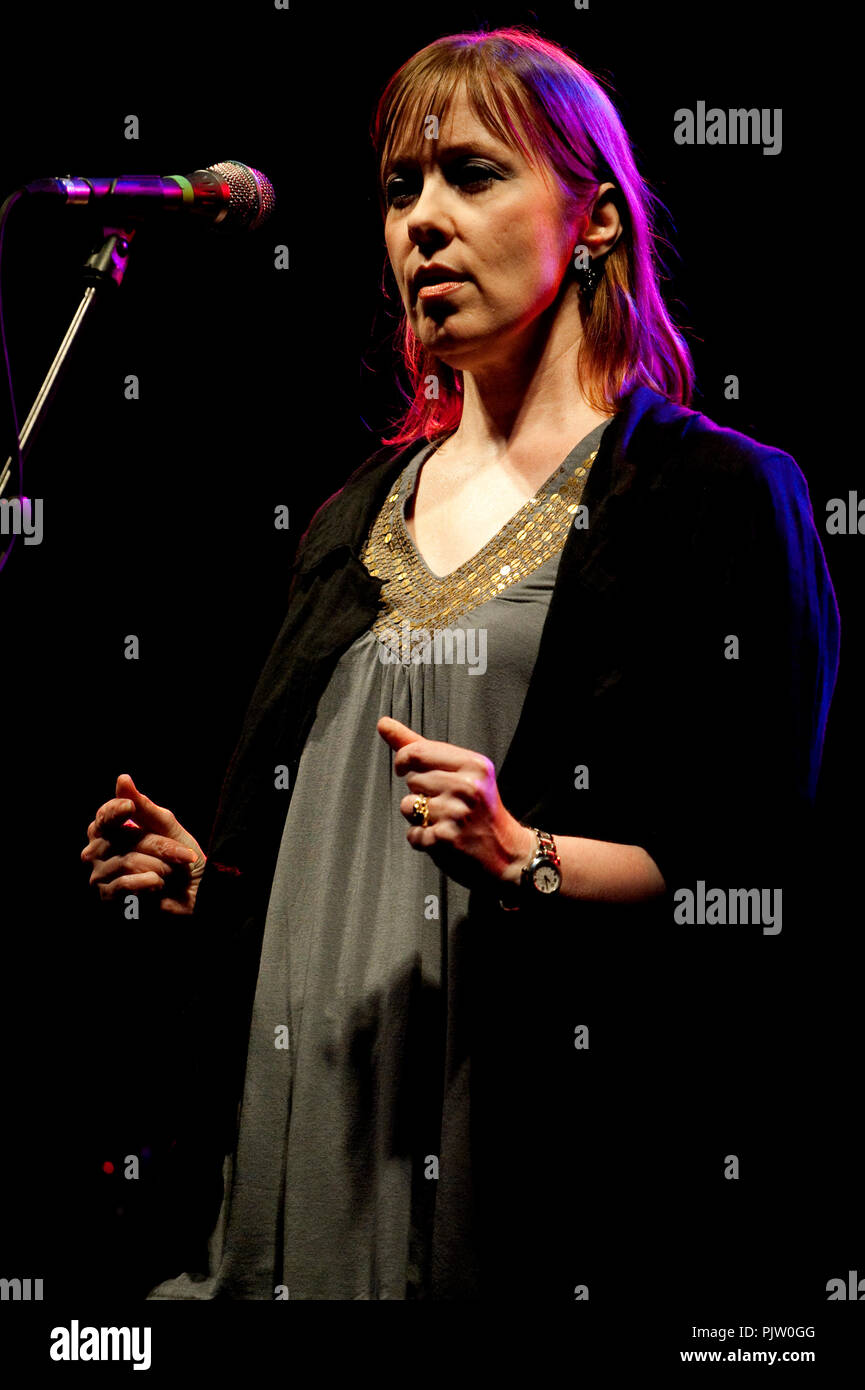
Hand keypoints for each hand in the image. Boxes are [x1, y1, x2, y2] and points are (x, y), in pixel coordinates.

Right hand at [80, 773, 205, 914]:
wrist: (196, 894)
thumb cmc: (180, 858)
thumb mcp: (167, 828)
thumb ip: (144, 807)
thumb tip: (122, 779)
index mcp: (109, 830)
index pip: (104, 816)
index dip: (114, 811)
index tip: (129, 807)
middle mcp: (98, 851)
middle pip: (122, 839)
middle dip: (159, 846)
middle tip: (185, 856)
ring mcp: (100, 876)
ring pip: (127, 862)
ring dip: (160, 867)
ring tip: (172, 874)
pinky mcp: (108, 898)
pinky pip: (125, 884)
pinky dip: (150, 883)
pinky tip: (159, 886)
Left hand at [377, 716, 534, 890]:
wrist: (508, 854)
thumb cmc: (478, 808)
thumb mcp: (461, 771)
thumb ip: (419, 746)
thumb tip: (383, 723)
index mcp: (474, 764)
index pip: (416, 752)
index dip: (402, 761)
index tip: (405, 769)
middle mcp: (468, 787)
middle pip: (411, 781)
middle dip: (419, 793)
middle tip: (446, 804)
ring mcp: (457, 814)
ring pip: (408, 806)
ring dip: (419, 817)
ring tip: (445, 821)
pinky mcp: (446, 839)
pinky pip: (412, 834)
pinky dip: (422, 839)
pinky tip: (444, 840)